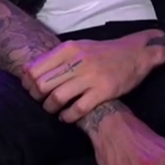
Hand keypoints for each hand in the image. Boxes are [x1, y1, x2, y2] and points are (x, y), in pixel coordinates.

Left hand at [28, 33, 164, 122]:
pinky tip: (67, 117)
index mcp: (69, 49)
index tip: (30, 89)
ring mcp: (91, 77)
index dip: (28, 83)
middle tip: (42, 101)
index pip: (35, 69)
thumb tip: (30, 73)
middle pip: (42, 85)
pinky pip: (76, 109)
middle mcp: (78, 61)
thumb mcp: (79, 47)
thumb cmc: (103, 52)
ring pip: (56, 98)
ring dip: (50, 108)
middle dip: (37, 97)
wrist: (136, 54)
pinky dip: (67, 117)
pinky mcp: (103, 91)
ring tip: (54, 109)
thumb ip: (57, 58)